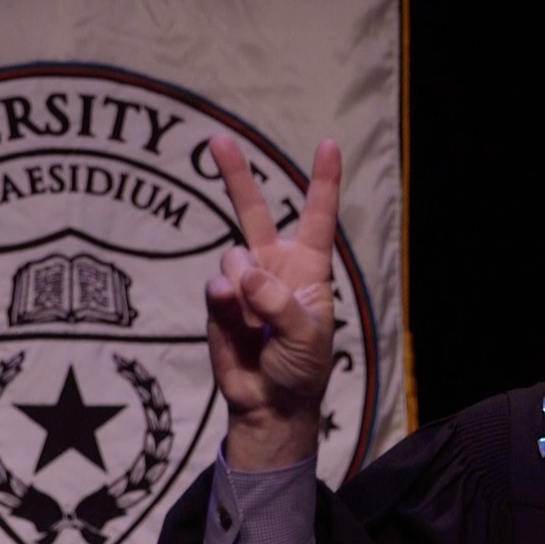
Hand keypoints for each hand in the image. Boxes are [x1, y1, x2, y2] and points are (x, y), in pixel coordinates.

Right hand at [205, 134, 340, 470]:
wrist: (269, 404)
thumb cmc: (301, 368)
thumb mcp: (305, 336)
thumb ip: (277, 303)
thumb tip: (243, 274)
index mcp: (309, 269)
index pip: (317, 218)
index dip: (323, 181)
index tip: (328, 143)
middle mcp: (275, 267)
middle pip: (254, 213)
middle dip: (235, 176)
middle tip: (217, 139)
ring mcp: (243, 283)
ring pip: (232, 259)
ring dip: (242, 289)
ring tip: (259, 325)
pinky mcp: (219, 302)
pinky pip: (216, 290)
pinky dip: (224, 307)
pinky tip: (238, 330)